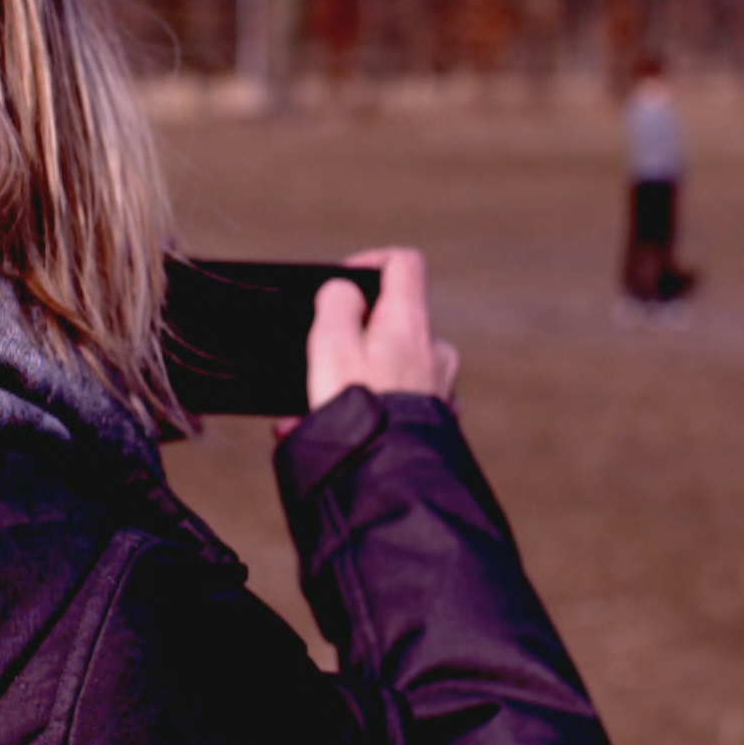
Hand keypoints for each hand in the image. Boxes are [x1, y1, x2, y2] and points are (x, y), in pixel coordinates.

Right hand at [283, 248, 459, 428]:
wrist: (389, 482)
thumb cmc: (358, 408)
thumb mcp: (331, 341)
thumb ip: (337, 302)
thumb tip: (346, 291)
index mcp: (411, 322)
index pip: (404, 264)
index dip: (369, 262)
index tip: (340, 286)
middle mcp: (435, 352)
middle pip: (392, 325)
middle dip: (349, 342)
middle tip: (315, 365)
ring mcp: (439, 390)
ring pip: (387, 374)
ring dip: (348, 387)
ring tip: (304, 416)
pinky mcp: (435, 427)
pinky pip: (392, 411)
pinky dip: (362, 417)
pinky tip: (326, 438)